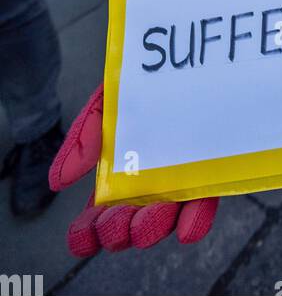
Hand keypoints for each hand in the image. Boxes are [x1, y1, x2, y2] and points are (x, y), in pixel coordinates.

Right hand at [48, 84, 218, 255]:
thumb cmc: (137, 85)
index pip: (98, 215)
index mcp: (117, 176)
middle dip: (119, 232)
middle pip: (130, 225)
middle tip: (113, 225)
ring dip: (153, 230)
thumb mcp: (105, 106)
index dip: (88, 234)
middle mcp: (148, 185)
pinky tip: (186, 229)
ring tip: (143, 227)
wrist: (180, 55)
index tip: (82, 240)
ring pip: (166, 221)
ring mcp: (179, 181)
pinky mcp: (210, 171)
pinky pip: (204, 205)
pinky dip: (195, 222)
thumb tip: (58, 182)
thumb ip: (83, 139)